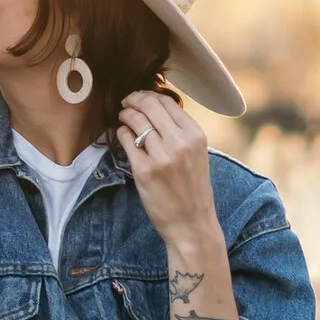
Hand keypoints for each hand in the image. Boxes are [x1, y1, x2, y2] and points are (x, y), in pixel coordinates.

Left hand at [116, 91, 220, 251]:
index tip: (140, 98)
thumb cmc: (192, 189)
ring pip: (136, 120)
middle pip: (150, 105)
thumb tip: (157, 107)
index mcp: (196, 136)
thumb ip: (181, 132)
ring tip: (123, 116)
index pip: (168, 102)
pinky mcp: (144, 171)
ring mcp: (161, 157)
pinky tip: (123, 135)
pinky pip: (126, 140)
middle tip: (126, 102)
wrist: (191, 224)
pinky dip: (122, 133)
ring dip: (126, 114)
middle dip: (134, 99)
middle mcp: (180, 143)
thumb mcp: (197, 154)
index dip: (149, 95)